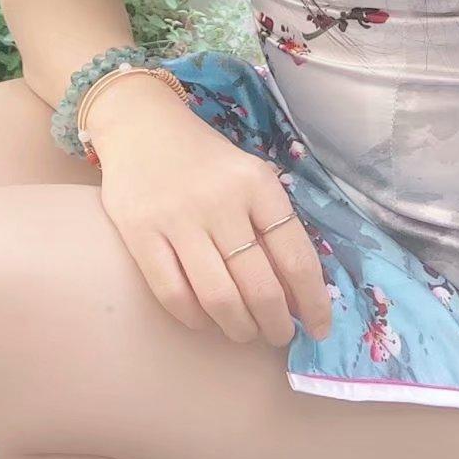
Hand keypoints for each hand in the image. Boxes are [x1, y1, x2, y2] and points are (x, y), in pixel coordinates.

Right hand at [87, 86, 332, 346]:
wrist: (140, 124)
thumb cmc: (206, 159)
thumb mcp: (250, 177)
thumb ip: (274, 224)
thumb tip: (299, 294)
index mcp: (258, 185)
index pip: (296, 257)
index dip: (313, 302)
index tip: (318, 328)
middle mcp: (221, 202)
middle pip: (259, 287)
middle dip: (275, 324)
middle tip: (278, 335)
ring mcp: (178, 218)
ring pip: (218, 297)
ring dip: (238, 328)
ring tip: (244, 331)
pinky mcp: (140, 232)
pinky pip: (173, 293)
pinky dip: (194, 317)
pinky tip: (204, 319)